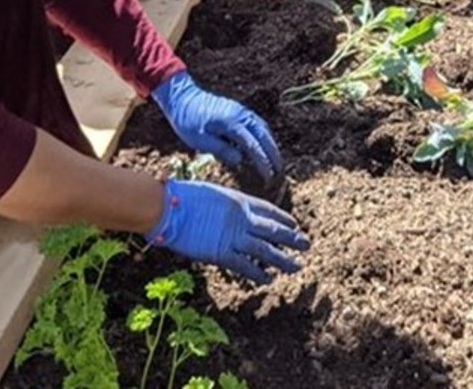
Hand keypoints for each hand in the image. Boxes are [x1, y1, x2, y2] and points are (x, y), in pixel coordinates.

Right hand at [147, 178, 308, 283]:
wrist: (166, 207)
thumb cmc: (180, 197)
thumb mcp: (209, 193)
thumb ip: (223, 206)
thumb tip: (227, 213)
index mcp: (237, 200)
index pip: (267, 210)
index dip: (282, 218)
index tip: (294, 224)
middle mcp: (240, 218)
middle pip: (272, 230)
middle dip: (291, 238)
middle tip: (306, 244)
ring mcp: (232, 236)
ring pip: (265, 250)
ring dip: (282, 259)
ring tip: (297, 266)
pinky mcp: (221, 252)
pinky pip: (245, 266)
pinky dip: (257, 273)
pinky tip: (268, 279)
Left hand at [151, 71, 281, 181]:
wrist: (181, 97)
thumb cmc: (187, 121)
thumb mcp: (199, 139)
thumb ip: (220, 149)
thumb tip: (240, 160)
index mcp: (230, 123)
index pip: (252, 145)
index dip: (262, 161)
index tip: (268, 175)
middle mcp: (240, 115)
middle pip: (263, 136)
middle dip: (273, 154)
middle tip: (279, 170)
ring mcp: (240, 110)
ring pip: (263, 128)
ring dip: (271, 144)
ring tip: (276, 161)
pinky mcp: (238, 110)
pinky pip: (257, 123)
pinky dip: (265, 135)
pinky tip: (265, 145)